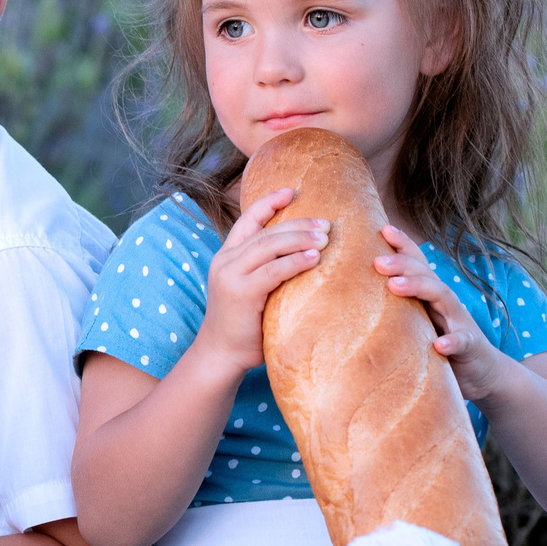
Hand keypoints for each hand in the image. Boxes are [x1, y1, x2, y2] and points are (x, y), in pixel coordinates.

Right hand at [192, 188, 328, 377]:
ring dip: (300, 238)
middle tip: (326, 223)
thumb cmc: (243, 325)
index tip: (291, 191)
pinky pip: (273, 271)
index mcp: (227, 256)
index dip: (269, 203)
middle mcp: (226, 261)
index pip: (248, 221)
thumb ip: (267, 271)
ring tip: (325, 236)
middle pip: (266, 232)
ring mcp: (230, 275)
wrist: (220, 354)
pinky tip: (315, 257)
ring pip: (269, 246)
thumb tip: (306, 257)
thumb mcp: (251, 289)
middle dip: (298, 224)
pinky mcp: (240, 292)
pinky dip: (296, 261)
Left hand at [377, 224, 514, 403]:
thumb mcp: (418, 322)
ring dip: (418, 288)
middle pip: (425, 275)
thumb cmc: (441, 343)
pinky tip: (438, 344)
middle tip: (376, 261)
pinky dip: (451, 341)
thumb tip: (355, 299)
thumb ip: (397, 308)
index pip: (417, 264)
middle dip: (401, 264)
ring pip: (442, 297)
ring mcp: (459, 322)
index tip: (382, 229)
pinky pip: (461, 342)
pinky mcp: (470, 346)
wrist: (482, 371)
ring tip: (394, 285)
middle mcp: (445, 302)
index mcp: (430, 295)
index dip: (403, 245)